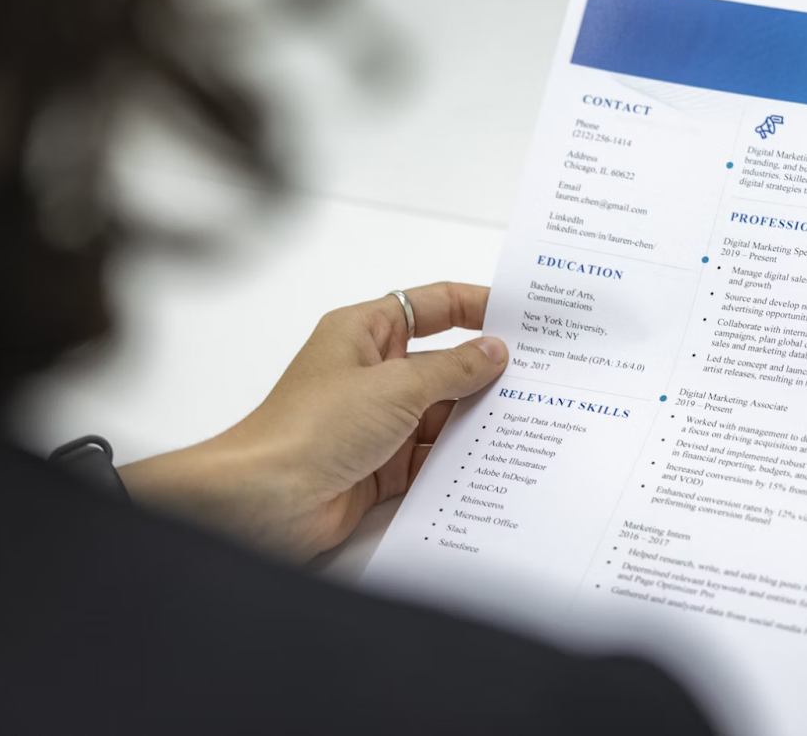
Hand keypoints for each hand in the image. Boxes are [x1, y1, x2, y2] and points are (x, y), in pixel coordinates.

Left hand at [119, 282, 507, 560]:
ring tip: (529, 420)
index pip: (432, 306)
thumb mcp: (396, 386)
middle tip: (541, 375)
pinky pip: (432, 457)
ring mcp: (377, 422)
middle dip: (486, 372)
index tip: (521, 315)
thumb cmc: (310, 429)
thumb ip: (452, 369)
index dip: (476, 305)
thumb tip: (494, 352)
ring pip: (442, 414)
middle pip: (443, 363)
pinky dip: (458, 460)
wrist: (265, 501)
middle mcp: (372, 373)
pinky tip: (495, 461)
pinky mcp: (381, 467)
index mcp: (365, 333)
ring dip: (475, 420)